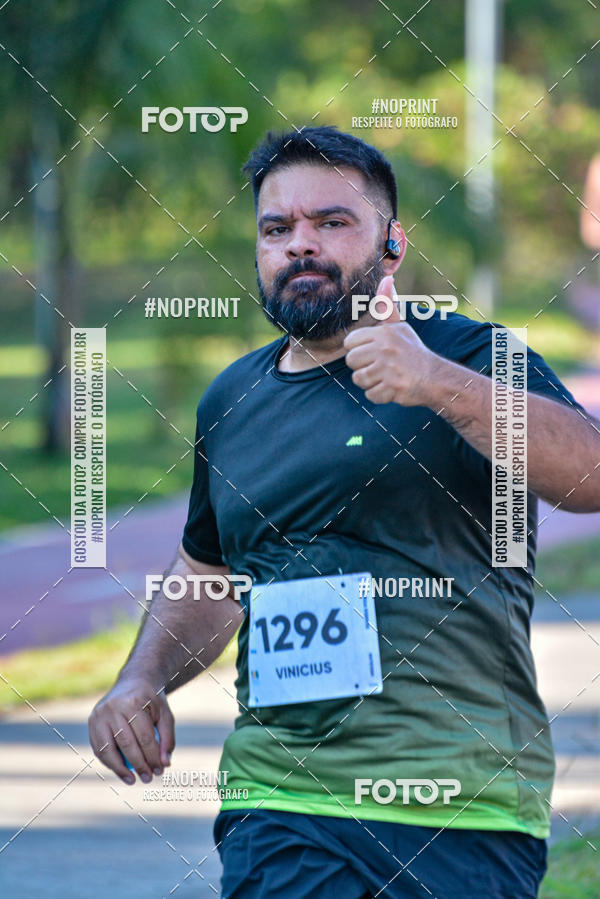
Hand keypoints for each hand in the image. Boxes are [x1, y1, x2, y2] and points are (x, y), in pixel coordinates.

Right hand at [88, 676, 174, 784]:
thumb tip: (165, 764)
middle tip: (148, 779)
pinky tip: (120, 771)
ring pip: (108, 749)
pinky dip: (109, 762)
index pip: (144, 737)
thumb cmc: (152, 701)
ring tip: (133, 780)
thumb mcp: (165, 714)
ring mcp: (100, 713)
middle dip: (139, 765)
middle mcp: (114, 707)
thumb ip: (167, 738)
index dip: (152, 757)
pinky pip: (99, 747)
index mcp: (134, 702)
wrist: (134, 681)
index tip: (160, 771)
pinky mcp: (92, 720)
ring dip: (120, 769)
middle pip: (127, 744)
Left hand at [344, 275, 438, 405]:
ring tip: (386, 376)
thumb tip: (386, 278)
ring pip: (358, 379)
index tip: (374, 352)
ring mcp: (389, 369)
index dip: (359, 350)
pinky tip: (392, 387)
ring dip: (370, 382)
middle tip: (381, 366)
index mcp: (383, 333)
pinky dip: (380, 395)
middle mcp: (385, 349)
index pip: (349, 343)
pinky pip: (370, 395)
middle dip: (362, 367)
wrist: (434, 377)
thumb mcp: (399, 326)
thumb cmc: (412, 351)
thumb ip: (387, 305)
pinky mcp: (393, 388)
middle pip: (351, 361)